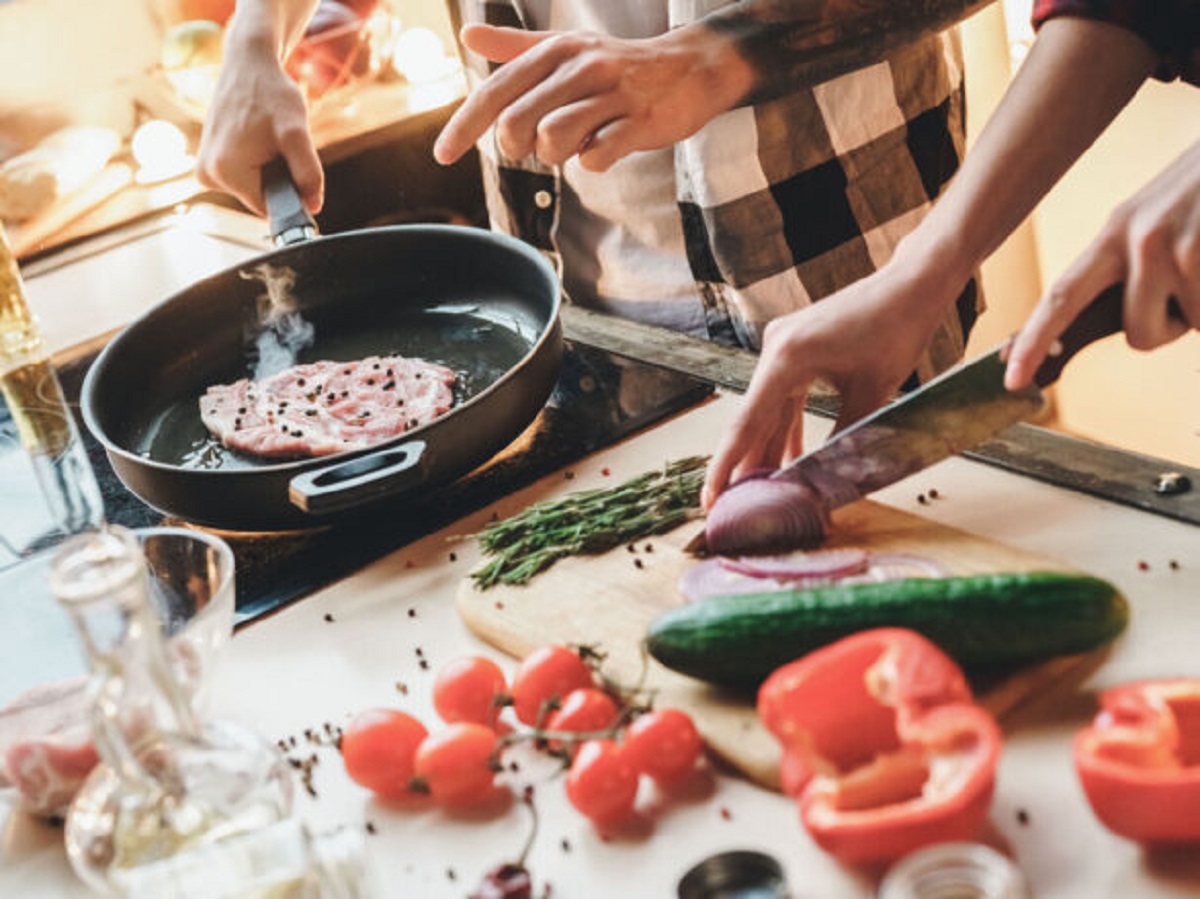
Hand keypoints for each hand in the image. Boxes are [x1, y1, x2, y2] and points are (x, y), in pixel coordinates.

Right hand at [195, 36, 323, 215]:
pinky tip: (255, 139)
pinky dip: (255, 164)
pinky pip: (242, 177)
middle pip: (259, 198)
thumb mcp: (296, 133)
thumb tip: (313, 206)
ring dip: (267, 170)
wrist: (248, 64)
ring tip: (266, 139)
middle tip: (279, 145)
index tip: (294, 167)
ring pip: (252, 188)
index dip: (290, 192)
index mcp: (226, 172)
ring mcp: (204, 170)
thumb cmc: (272, 94)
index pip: (270, 208)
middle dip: (277, 178)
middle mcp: (208, 175)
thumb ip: (308, 172)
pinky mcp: (206, 162)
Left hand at [433, 22, 753, 170]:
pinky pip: (597, 155)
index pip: (494, 92)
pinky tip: (606, 148)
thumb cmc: (621, 67)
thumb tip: (468, 34)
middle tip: (538, 145)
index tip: (442, 156)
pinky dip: (594, 161)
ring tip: (576, 145)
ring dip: (557, 156)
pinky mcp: (640, 120)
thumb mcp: (567, 50)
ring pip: (553, 138)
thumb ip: (516, 47)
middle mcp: (579, 67)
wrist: (691, 67)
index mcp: (555, 52)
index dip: (463, 127)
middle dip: (518, 147)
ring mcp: (612, 93)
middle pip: (516, 122)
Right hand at [702, 262, 962, 507]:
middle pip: (752, 418)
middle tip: (734, 505)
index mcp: (787, 358)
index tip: (709, 499)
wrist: (911, 286)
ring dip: (768, 448)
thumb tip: (823, 482)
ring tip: (761, 490)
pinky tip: (789, 458)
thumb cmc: (896, 331)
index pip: (747, 423)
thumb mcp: (872, 394)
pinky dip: (787, 426)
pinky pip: (785, 396)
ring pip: (769, 410)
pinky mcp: (797, 349)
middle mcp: (775, 349)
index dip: (726, 466)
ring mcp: (783, 347)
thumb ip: (843, 438)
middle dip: (745, 464)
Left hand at [1005, 139, 1199, 389]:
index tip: (1012, 379)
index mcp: (1112, 235)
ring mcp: (1175, 250)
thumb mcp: (1151, 220)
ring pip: (1187, 325)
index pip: (1061, 298)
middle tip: (1186, 296)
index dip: (1034, 342)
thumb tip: (1099, 321)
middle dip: (1165, 331)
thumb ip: (1124, 267)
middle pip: (1138, 334)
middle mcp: (1137, 242)